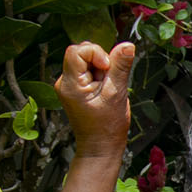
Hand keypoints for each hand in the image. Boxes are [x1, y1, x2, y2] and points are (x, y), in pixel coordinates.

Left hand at [55, 41, 134, 158]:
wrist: (100, 146)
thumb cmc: (107, 126)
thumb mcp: (117, 94)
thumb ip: (120, 67)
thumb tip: (127, 45)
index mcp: (70, 84)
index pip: (77, 51)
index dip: (96, 54)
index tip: (107, 69)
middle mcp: (64, 82)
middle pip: (81, 52)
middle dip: (100, 61)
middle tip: (109, 82)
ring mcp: (69, 85)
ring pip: (86, 61)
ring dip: (101, 69)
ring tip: (107, 89)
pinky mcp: (75, 88)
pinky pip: (87, 71)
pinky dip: (99, 76)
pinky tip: (104, 91)